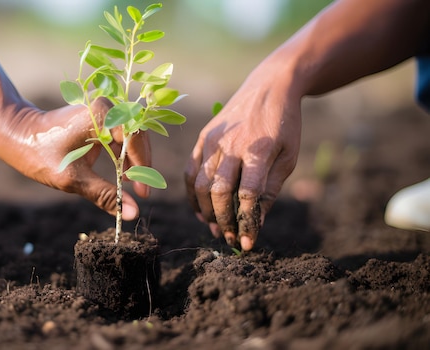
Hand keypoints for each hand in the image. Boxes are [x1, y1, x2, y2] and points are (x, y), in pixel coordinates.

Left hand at [0, 98, 150, 219]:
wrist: (15, 134)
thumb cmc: (39, 154)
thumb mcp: (73, 179)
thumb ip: (105, 195)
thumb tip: (132, 213)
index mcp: (101, 114)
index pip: (135, 139)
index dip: (143, 167)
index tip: (143, 193)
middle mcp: (106, 106)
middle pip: (137, 135)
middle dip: (141, 164)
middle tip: (142, 192)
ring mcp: (102, 111)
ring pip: (131, 136)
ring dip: (134, 161)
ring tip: (132, 185)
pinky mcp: (98, 118)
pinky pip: (121, 135)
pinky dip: (124, 155)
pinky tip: (123, 175)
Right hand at [185, 73, 301, 250]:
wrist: (269, 87)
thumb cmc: (284, 125)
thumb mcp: (288, 157)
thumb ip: (270, 189)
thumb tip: (255, 221)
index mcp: (258, 151)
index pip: (247, 195)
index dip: (246, 222)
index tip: (246, 243)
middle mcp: (231, 146)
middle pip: (219, 192)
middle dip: (223, 220)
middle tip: (229, 237)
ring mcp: (213, 141)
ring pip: (200, 184)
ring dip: (206, 211)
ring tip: (215, 226)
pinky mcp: (203, 138)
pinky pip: (191, 171)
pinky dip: (192, 193)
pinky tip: (201, 208)